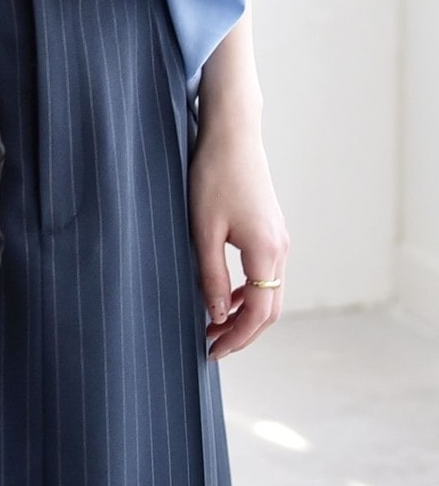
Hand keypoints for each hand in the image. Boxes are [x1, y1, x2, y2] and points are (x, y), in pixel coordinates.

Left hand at [188, 113, 289, 361]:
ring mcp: (279, 238)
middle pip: (269, 309)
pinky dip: (248, 291)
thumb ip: (210, 275)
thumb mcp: (204, 229)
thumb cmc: (213, 176)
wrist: (232, 134)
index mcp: (267, 252)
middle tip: (211, 345)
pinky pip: (265, 272)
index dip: (235, 338)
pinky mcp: (271, 228)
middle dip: (242, 332)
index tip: (210, 351)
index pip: (257, 314)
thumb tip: (216, 315)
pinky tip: (224, 294)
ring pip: (269, 291)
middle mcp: (281, 249)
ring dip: (245, 313)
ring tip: (213, 324)